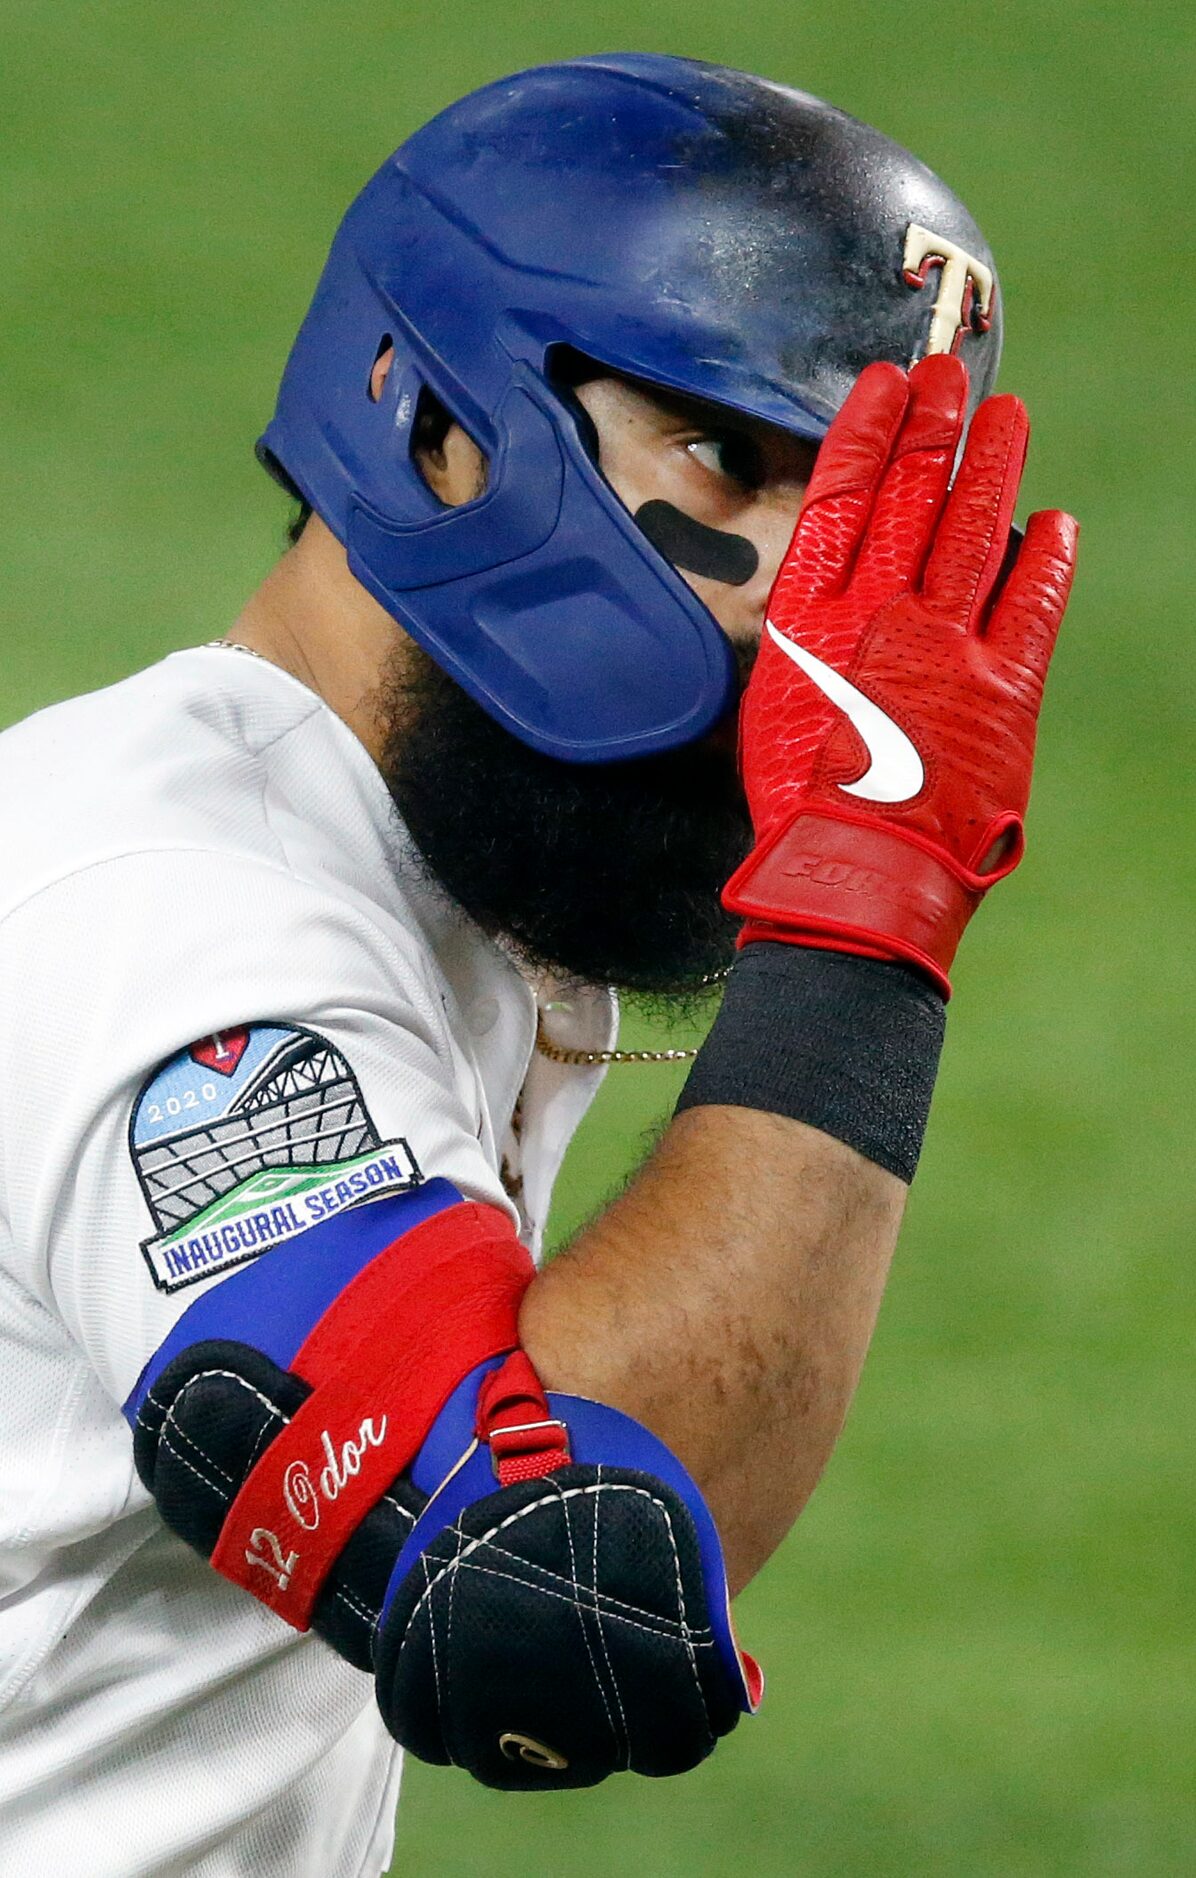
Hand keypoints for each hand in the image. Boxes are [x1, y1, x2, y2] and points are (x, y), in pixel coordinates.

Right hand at [724, 354, 1077, 996]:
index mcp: (813, 618)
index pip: (842, 496)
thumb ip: (808, 646)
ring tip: (1006, 417)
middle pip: (911, 494)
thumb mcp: (775, 710)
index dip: (866, 433)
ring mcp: (947, 645)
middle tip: (948, 376)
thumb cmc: (799, 811)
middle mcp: (880, 614)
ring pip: (973, 529)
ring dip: (993, 466)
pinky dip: (1044, 558)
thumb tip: (830, 610)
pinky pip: (1030, 603)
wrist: (854, 874)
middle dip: (932, 427)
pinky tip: (1055, 522)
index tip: (884, 387)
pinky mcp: (1004, 687)